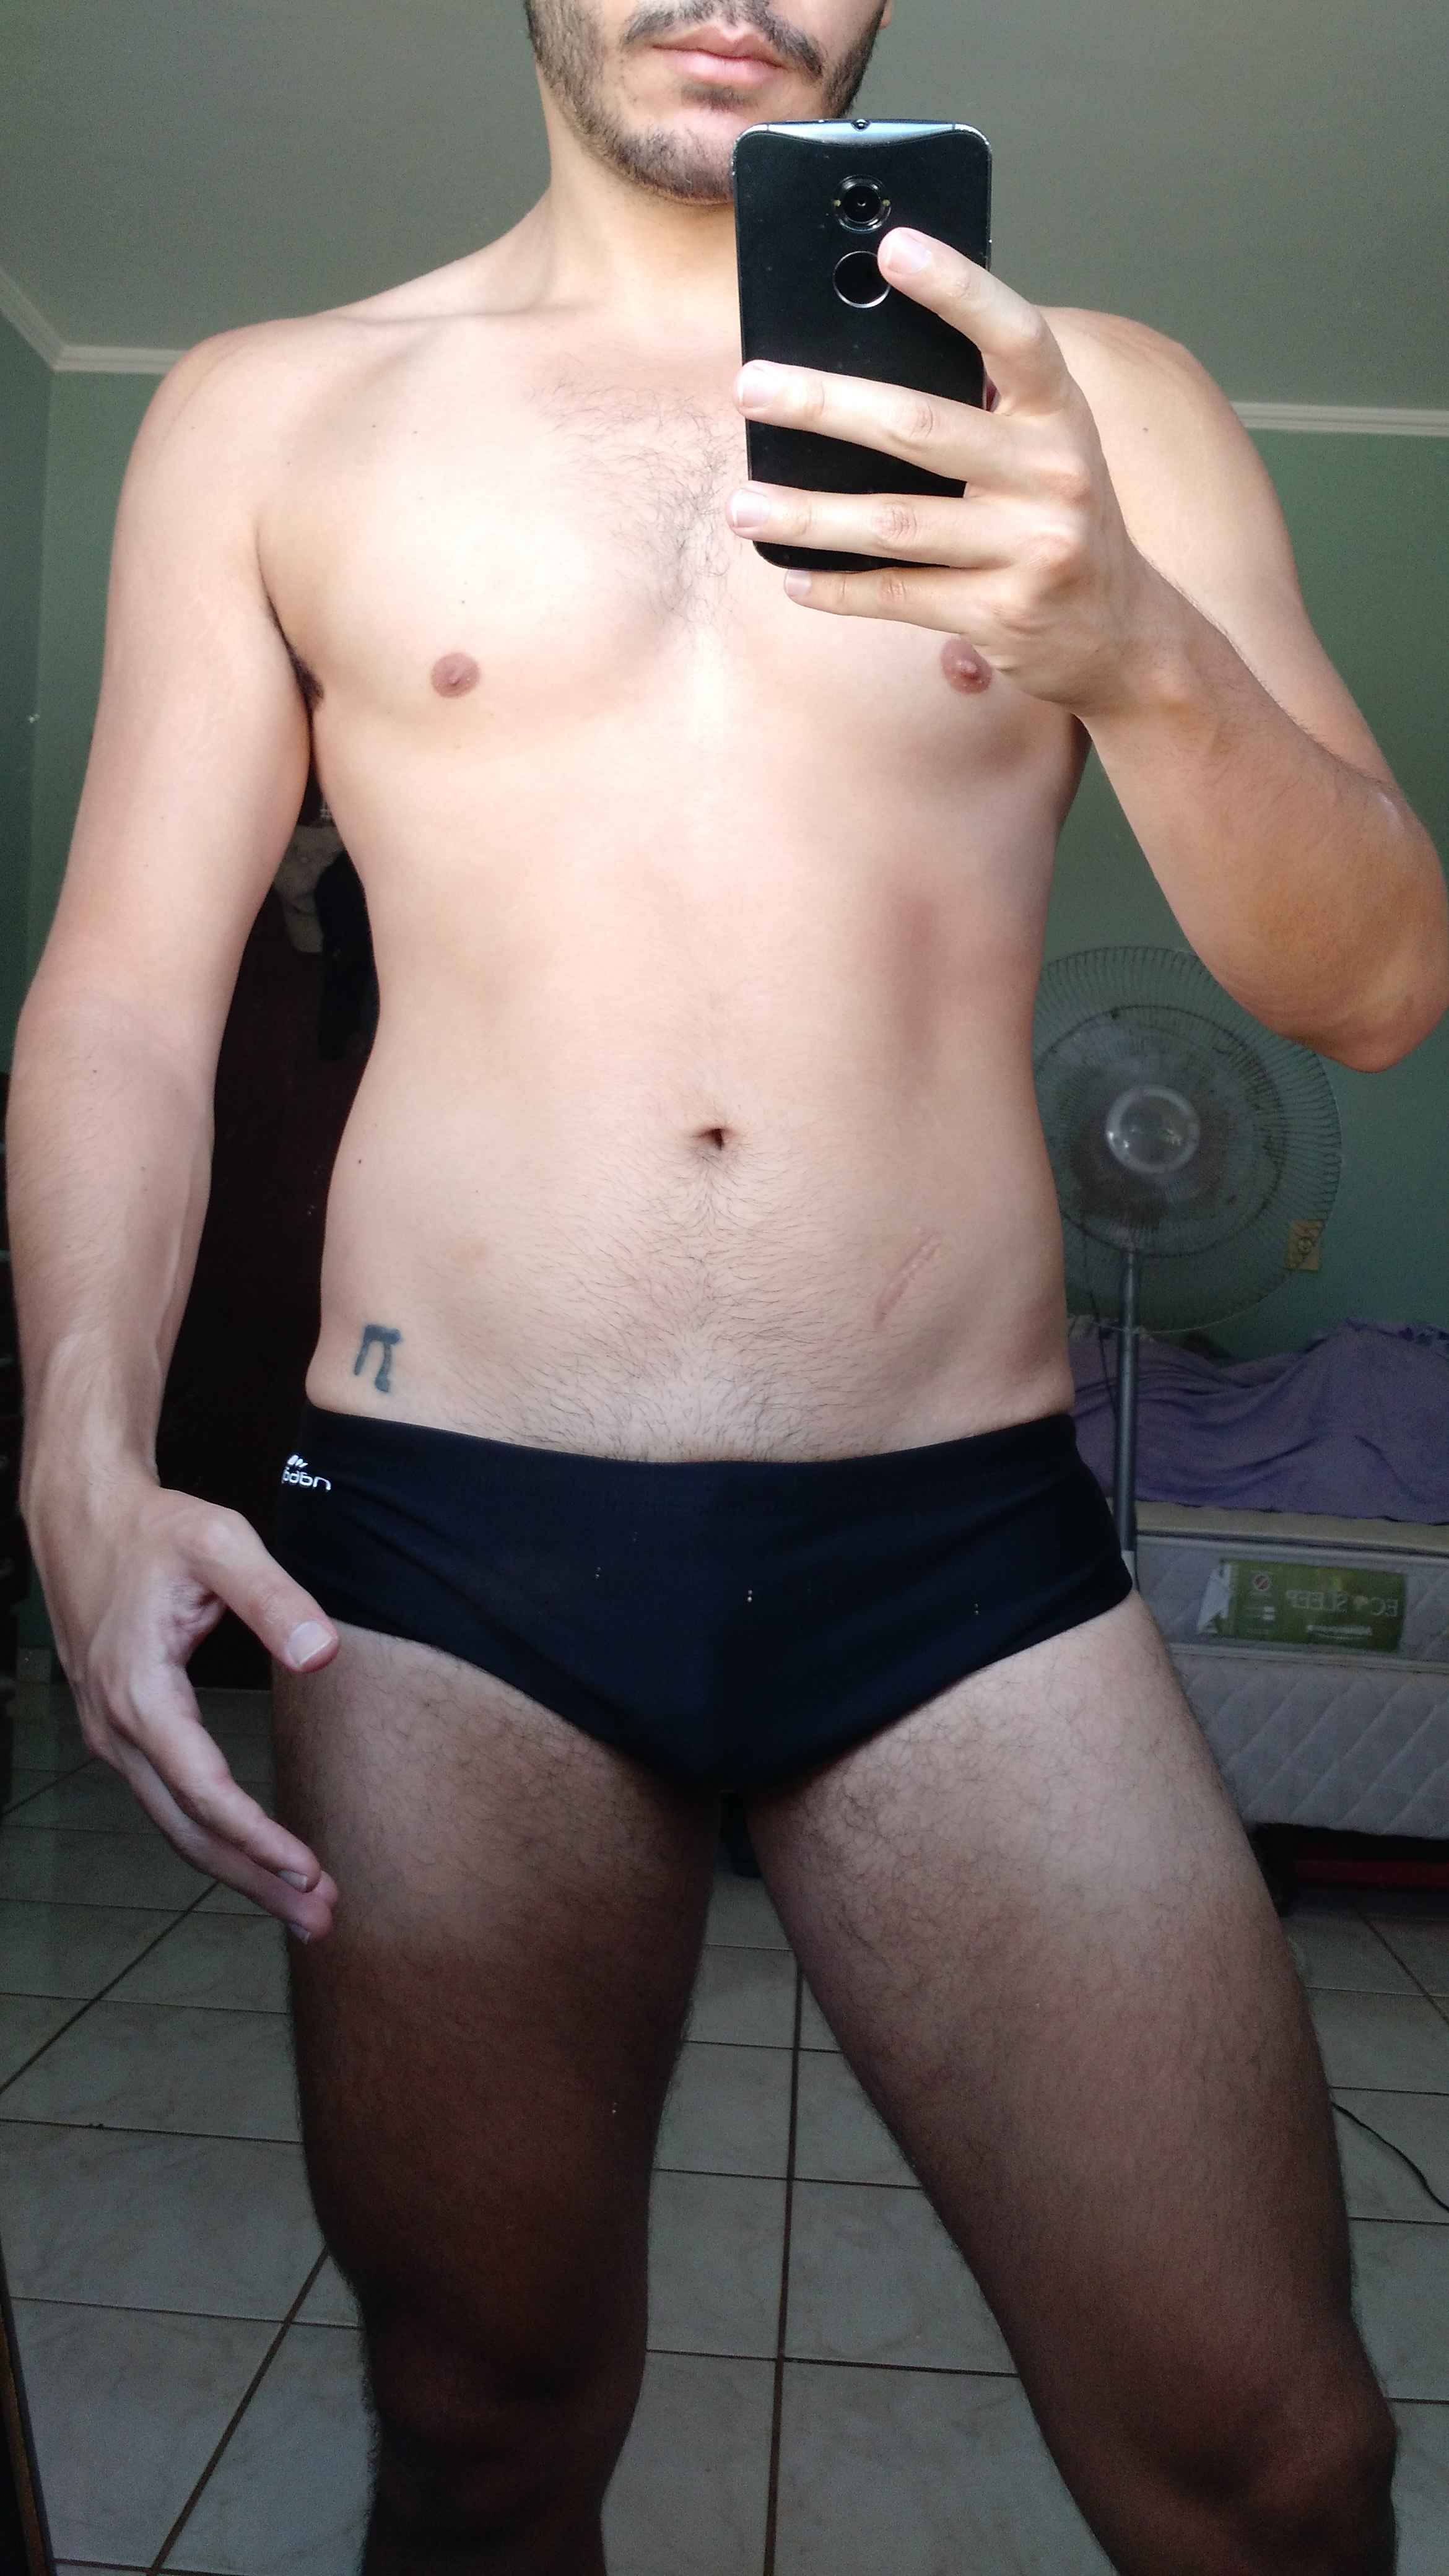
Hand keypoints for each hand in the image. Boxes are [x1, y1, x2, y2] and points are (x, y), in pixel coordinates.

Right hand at [26, 1472, 340, 1937]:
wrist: (81, 1517)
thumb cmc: (155, 1529)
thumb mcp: (221, 1542)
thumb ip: (275, 1598)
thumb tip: (322, 1655)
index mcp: (139, 1691)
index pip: (202, 1790)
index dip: (255, 1838)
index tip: (308, 1870)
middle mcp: (116, 1727)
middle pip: (188, 1828)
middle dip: (255, 1881)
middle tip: (322, 1921)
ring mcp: (110, 1735)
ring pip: (174, 1824)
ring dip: (236, 1870)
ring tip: (301, 1907)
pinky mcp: (118, 1732)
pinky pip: (166, 1801)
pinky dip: (211, 1837)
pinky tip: (253, 1857)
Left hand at [727, 229, 1157, 716]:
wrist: (1123, 635)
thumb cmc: (1058, 521)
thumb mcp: (1044, 451)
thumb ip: (983, 409)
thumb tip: (860, 365)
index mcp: (1062, 415)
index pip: (1014, 335)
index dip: (957, 286)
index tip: (892, 247)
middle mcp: (1054, 475)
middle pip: (920, 428)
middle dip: (825, 405)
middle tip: (751, 388)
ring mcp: (1031, 550)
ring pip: (895, 523)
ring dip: (807, 515)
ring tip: (741, 505)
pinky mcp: (1002, 615)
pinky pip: (899, 595)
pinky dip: (838, 588)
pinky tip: (792, 575)